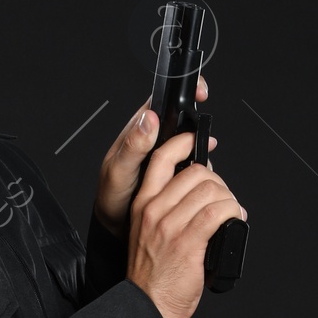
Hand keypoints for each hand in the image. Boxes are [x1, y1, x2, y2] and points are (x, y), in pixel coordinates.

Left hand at [92, 82, 209, 239]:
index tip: (199, 95)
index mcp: (139, 130)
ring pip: (190, 143)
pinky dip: (200, 167)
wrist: (116, 225)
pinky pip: (191, 162)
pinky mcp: (172, 171)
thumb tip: (149, 118)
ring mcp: (164, 155)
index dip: (183, 92)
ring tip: (203, 161)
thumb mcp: (119, 170)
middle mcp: (153, 138)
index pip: (163, 100)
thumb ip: (133, 145)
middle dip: (198, 126)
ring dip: (201, 149)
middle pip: (182, 120)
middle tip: (206, 139)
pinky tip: (202, 175)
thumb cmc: (112, 196)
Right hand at [125, 135, 245, 317]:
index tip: (201, 143)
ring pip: (211, 191)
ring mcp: (170, 226)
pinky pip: (218, 213)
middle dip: (219, 183)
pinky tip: (234, 222)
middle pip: (196, 173)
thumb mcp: (147, 233)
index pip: (162, 158)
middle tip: (223, 200)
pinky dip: (233, 213)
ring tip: (231, 214)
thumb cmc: (151, 277)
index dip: (185, 143)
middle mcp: (154, 211)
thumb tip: (198, 186)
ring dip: (229, 200)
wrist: (145, 308)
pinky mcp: (188, 243)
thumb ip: (166, 208)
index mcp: (142, 205)